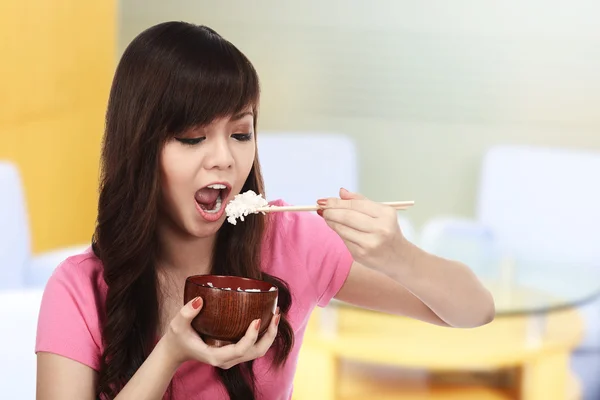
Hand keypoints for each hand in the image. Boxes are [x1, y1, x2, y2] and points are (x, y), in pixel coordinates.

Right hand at [162, 297, 279, 369]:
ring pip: (258, 351)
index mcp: (216, 356)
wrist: (175, 350)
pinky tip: (267, 317)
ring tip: (276, 313)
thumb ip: (186, 312)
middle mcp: (227, 360)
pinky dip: (264, 334)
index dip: (251, 336)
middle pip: (256, 352)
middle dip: (269, 334)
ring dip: (270, 334)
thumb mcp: (177, 324)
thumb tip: (199, 300)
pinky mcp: (234, 352)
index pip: (240, 350)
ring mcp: (232, 358)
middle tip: (276, 314)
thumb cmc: (177, 337)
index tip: (257, 319)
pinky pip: (254, 346)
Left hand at [318, 188, 409, 272]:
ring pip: (342, 229)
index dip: (337, 202)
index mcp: (386, 214)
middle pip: (347, 217)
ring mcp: (370, 244)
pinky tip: (340, 229)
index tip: (325, 200)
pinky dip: (339, 233)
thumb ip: (360, 202)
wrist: (399, 257)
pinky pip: (344, 240)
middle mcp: (380, 229)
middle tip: (322, 209)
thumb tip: (341, 192)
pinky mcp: (361, 255)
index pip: (355, 205)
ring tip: (327, 217)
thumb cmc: (387, 230)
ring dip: (331, 222)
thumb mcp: (380, 213)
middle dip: (330, 211)